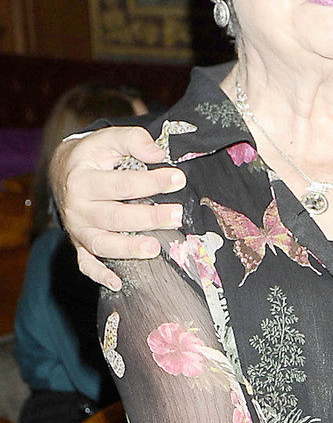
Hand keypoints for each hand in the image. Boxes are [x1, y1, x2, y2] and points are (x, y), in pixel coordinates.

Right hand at [51, 126, 185, 291]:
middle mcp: (77, 208)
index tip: (178, 179)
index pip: (121, 184)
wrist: (63, 172)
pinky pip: (86, 264)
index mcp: (82, 180)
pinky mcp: (80, 244)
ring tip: (155, 248)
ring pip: (102, 244)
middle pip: (114, 217)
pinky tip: (117, 283)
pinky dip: (99, 275)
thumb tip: (158, 154)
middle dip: (148, 218)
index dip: (151, 182)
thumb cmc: (92, 156)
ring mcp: (78, 229)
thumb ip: (132, 140)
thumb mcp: (106, 139)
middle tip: (177, 215)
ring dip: (129, 248)